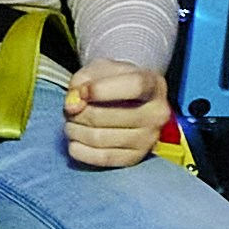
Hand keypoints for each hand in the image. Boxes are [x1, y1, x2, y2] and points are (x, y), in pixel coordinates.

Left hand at [55, 60, 176, 171]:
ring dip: (75, 131)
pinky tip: (76, 140)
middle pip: (107, 116)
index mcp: (153, 85)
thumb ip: (82, 81)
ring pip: (99, 138)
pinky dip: (80, 150)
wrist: (129, 102)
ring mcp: (148, 139)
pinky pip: (101, 158)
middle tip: (71, 110)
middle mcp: (156, 114)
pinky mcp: (135, 158)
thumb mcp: (99, 70)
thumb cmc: (114, 82)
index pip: (134, 87)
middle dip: (79, 113)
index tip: (83, 92)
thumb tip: (73, 106)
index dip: (101, 90)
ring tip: (72, 123)